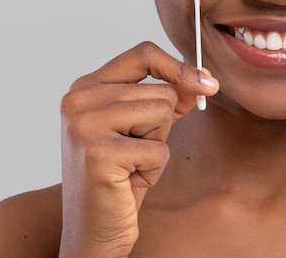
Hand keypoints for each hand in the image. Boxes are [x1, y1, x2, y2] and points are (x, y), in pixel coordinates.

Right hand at [58, 42, 218, 257]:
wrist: (92, 230)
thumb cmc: (117, 179)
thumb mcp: (141, 130)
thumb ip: (165, 101)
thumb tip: (203, 80)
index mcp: (85, 88)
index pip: (142, 54)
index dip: (178, 66)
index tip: (207, 82)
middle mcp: (78, 99)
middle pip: (161, 90)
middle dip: (161, 126)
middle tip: (134, 152)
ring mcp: (84, 124)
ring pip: (162, 114)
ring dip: (157, 147)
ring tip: (131, 165)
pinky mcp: (98, 152)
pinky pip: (159, 149)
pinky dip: (153, 170)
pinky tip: (128, 182)